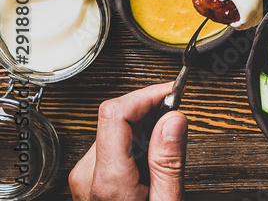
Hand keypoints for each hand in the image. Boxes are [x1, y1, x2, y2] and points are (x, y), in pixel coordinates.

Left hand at [68, 83, 187, 200]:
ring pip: (115, 127)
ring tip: (165, 147)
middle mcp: (88, 174)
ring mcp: (85, 175)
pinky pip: (113, 141)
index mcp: (107, 180)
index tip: (173, 93)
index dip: (146, 94)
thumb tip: (174, 118)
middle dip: (150, 111)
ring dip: (144, 126)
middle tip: (177, 120)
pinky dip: (135, 139)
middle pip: (117, 116)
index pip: (115, 113)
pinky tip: (151, 156)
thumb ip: (169, 162)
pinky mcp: (89, 176)